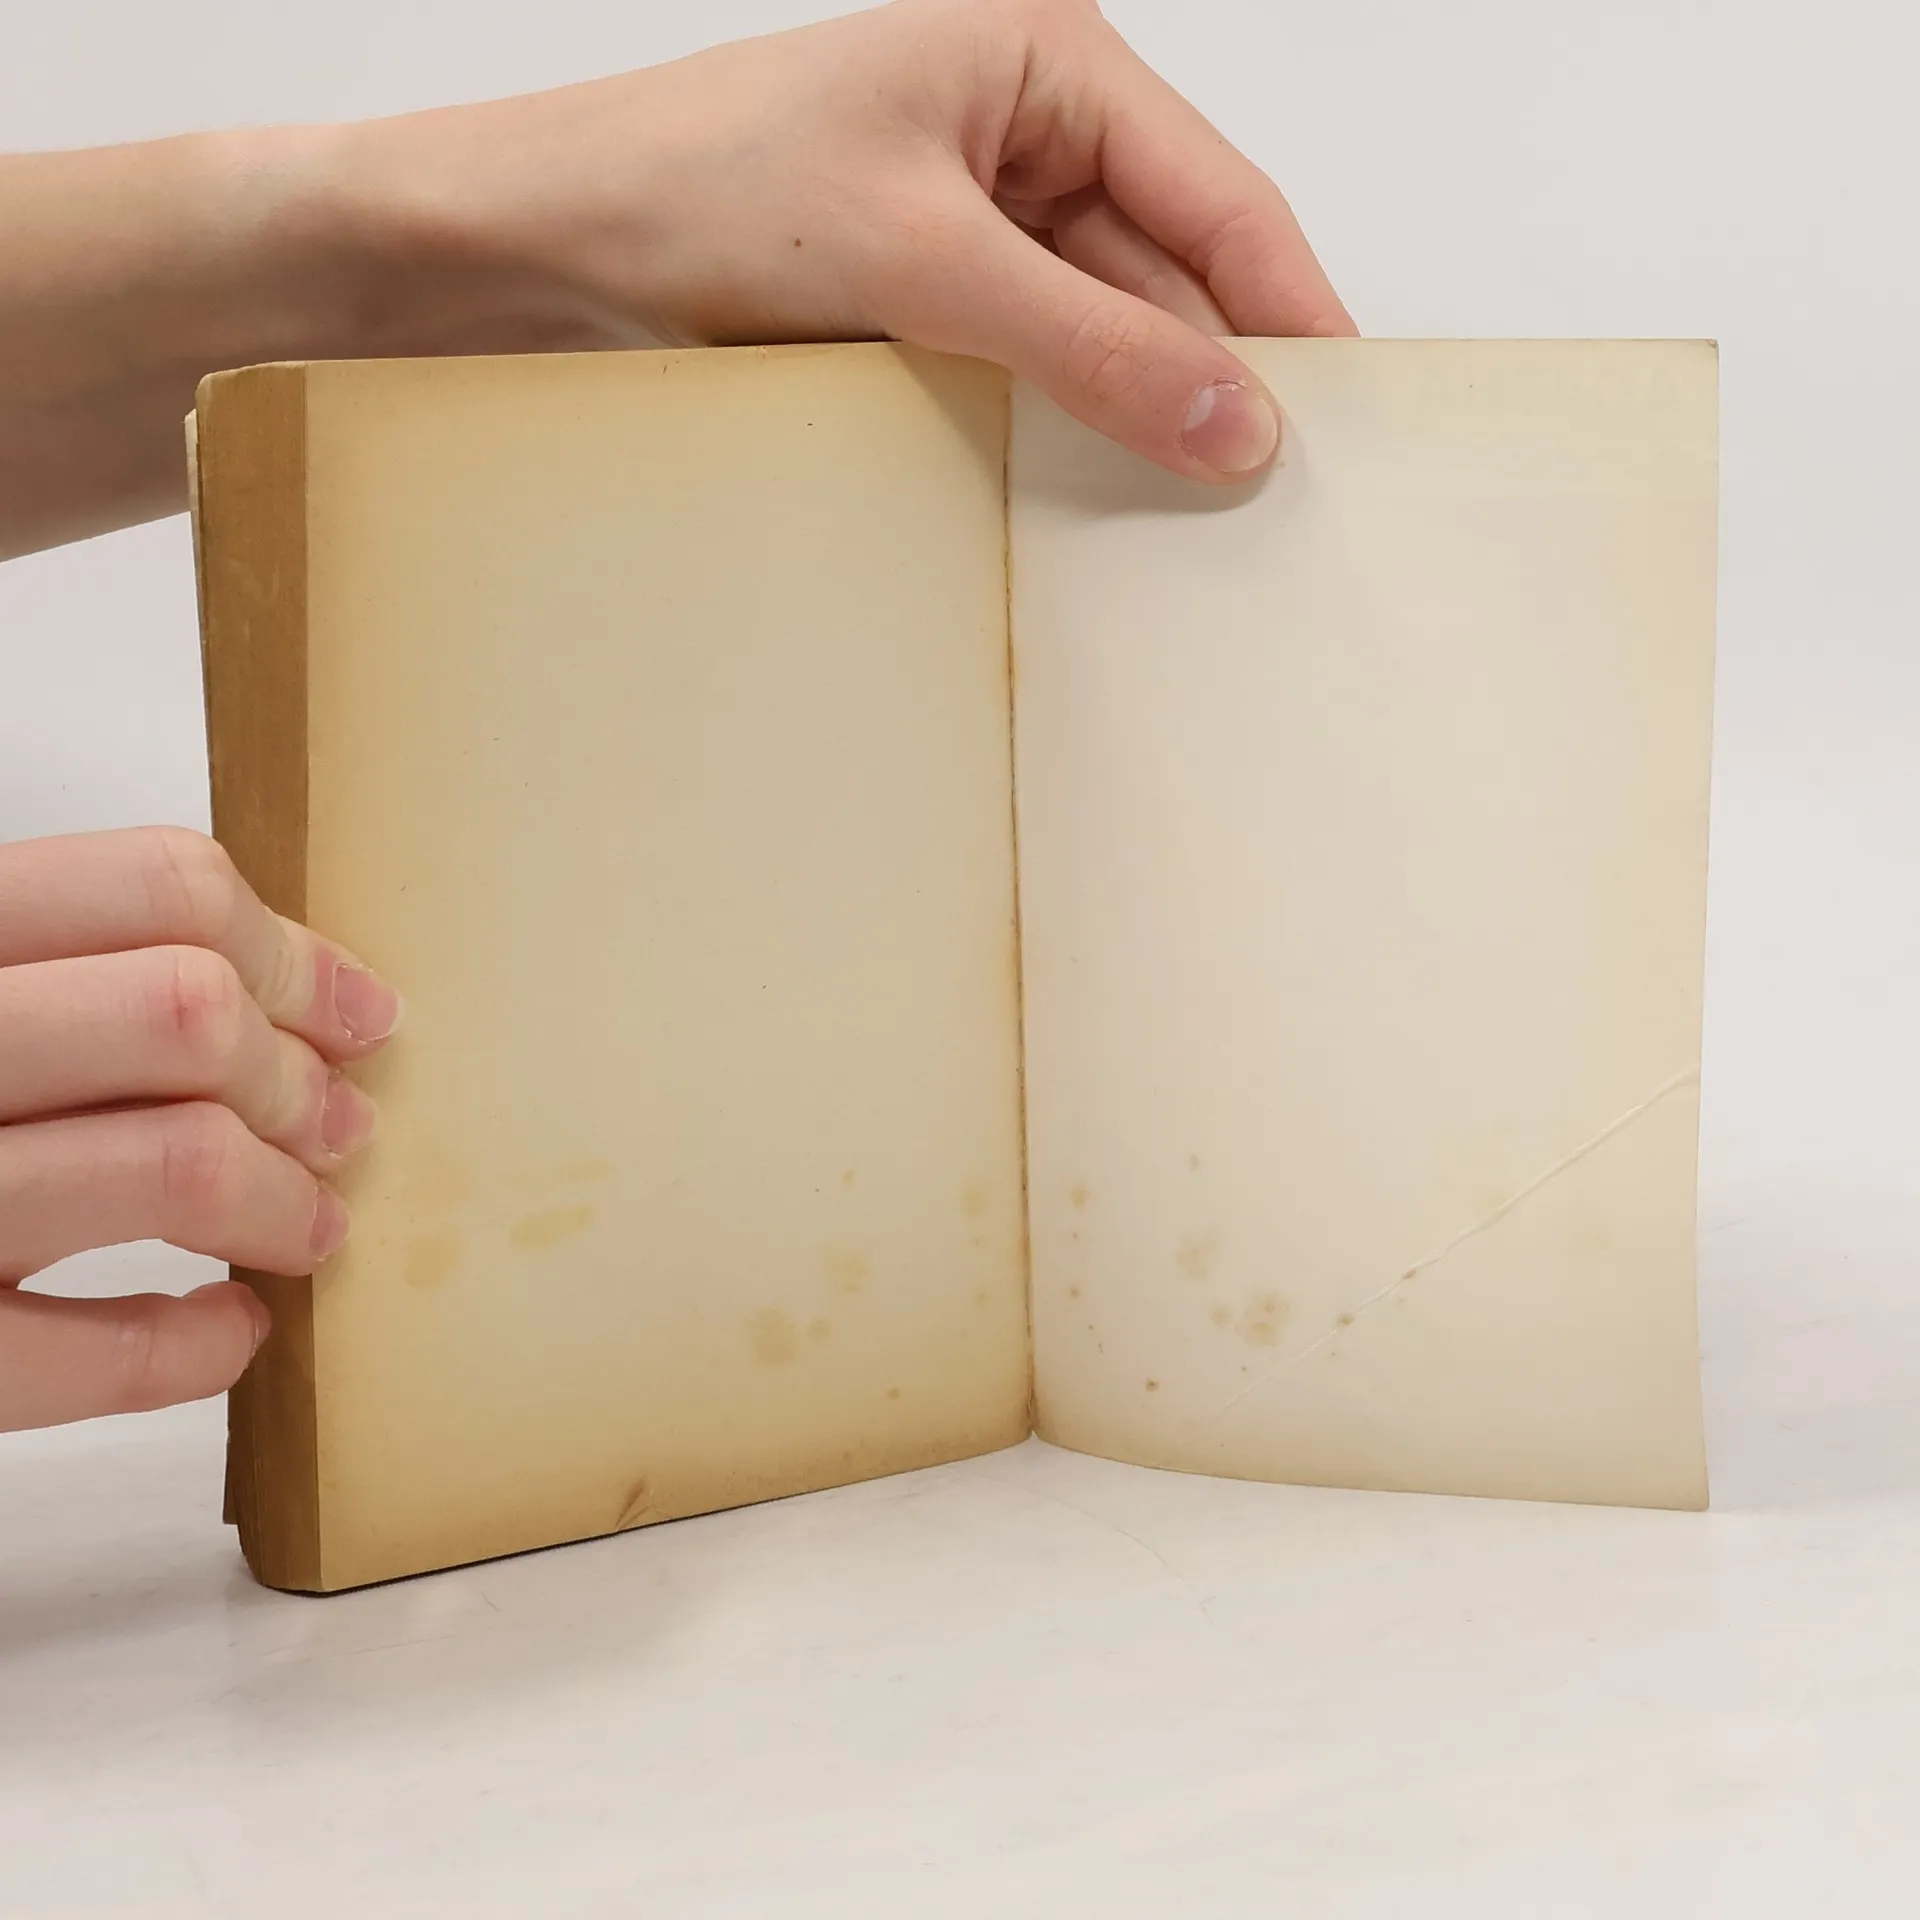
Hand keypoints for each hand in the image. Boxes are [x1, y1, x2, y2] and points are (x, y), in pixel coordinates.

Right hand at [0, 828, 399, 1430]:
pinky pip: (90, 1356)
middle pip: (185, 1011)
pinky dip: (198, 1345)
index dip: (294, 952)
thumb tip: (296, 994)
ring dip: (283, 1199)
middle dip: (296, 1077)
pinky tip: (230, 1328)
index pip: (157, 885)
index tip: (357, 1013)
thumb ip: (53, 968)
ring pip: (173, 1160)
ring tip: (310, 1223)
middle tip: (338, 1127)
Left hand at [1, 0, 1350, 551]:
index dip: (1288, 313)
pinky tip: (1087, 508)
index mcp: (1044, 66)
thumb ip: (1090, 343)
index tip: (1345, 427)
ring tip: (1193, 530)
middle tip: (1277, 508)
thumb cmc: (692, 194)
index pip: (1218, 199)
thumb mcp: (920, 262)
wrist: (527, 250)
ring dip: (1135, 420)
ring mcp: (968, 228)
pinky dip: (1059, 436)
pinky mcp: (917, 306)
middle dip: (1216, 380)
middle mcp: (1020, 139)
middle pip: (1169, 272)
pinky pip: (1027, 375)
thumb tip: (1235, 423)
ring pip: (1100, 334)